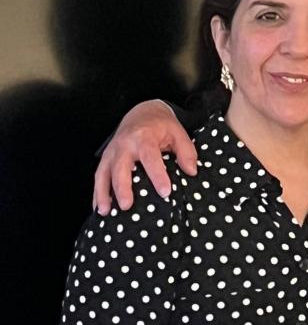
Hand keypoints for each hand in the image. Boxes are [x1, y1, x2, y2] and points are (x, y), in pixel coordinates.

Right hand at [94, 100, 197, 214]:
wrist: (142, 112)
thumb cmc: (161, 126)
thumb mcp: (178, 133)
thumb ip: (187, 152)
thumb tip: (191, 171)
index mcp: (144, 138)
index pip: (150, 158)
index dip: (157, 175)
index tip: (165, 192)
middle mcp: (124, 144)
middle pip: (120, 167)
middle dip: (122, 187)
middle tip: (127, 206)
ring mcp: (112, 151)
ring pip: (104, 172)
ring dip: (103, 193)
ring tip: (106, 212)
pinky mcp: (106, 158)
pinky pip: (99, 176)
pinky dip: (97, 192)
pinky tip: (99, 208)